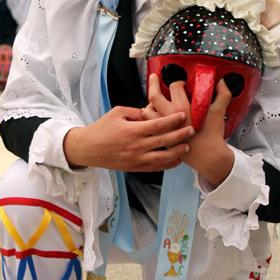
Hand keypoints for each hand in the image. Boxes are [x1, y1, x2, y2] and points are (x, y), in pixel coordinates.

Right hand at [63, 106, 193, 171]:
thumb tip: (151, 111)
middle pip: (164, 141)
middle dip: (180, 135)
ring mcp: (136, 159)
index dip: (172, 120)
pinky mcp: (135, 168)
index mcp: (132, 131)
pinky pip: (155, 168)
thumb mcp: (117, 113)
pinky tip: (175, 160)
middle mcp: (136, 146)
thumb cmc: (101, 129)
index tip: (182, 115)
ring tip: (187, 147)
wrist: (88, 149)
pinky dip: (167, 165)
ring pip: (163, 158)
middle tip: (191, 130)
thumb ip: (136, 112)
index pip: (158, 125)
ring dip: (177, 152)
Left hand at [145, 74, 233, 186]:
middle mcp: (170, 116)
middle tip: (154, 78)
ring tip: (152, 99)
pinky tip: (153, 116)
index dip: (178, 82)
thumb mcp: (218, 112)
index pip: (175, 87)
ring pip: (148, 111)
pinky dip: (149, 119)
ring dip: (149, 103)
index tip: (181, 83)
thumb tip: (222, 83)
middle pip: (154, 96)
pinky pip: (149, 126)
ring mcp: (164, 127)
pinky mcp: (162, 137)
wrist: (208, 156)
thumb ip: (222, 94)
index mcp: (182, 108)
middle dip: (153, 83)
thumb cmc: (211, 136)